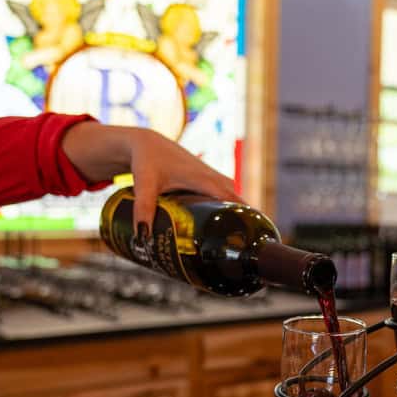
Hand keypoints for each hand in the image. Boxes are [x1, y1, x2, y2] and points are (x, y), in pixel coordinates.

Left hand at [62, 122, 243, 233]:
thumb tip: (143, 237)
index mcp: (205, 179)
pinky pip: (228, 199)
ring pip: (235, 202)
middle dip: (246, 226)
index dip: (246, 219)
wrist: (147, 144)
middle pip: (239, 205)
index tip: (254, 239)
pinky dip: (232, 212)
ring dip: (240, 220)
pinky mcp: (211, 182)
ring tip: (242, 246)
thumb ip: (143, 208)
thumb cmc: (147, 161)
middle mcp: (216, 179)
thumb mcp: (145, 184)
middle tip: (247, 252)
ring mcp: (215, 179)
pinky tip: (231, 230)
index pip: (233, 202)